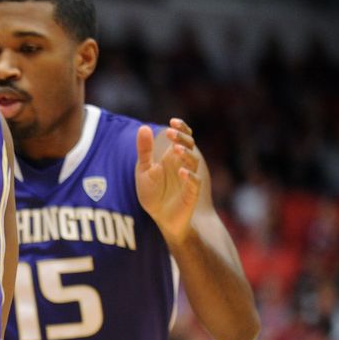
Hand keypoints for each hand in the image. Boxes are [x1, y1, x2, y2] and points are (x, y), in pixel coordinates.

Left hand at [136, 119, 200, 244]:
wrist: (160, 218)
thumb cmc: (153, 194)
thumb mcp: (144, 170)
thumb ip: (144, 150)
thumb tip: (143, 127)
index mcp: (173, 157)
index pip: (182, 138)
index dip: (181, 128)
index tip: (172, 121)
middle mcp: (183, 165)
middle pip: (189, 146)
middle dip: (182, 138)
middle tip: (171, 133)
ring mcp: (189, 178)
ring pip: (193, 162)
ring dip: (186, 155)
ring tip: (176, 150)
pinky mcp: (191, 194)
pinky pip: (194, 183)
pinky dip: (189, 176)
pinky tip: (181, 171)